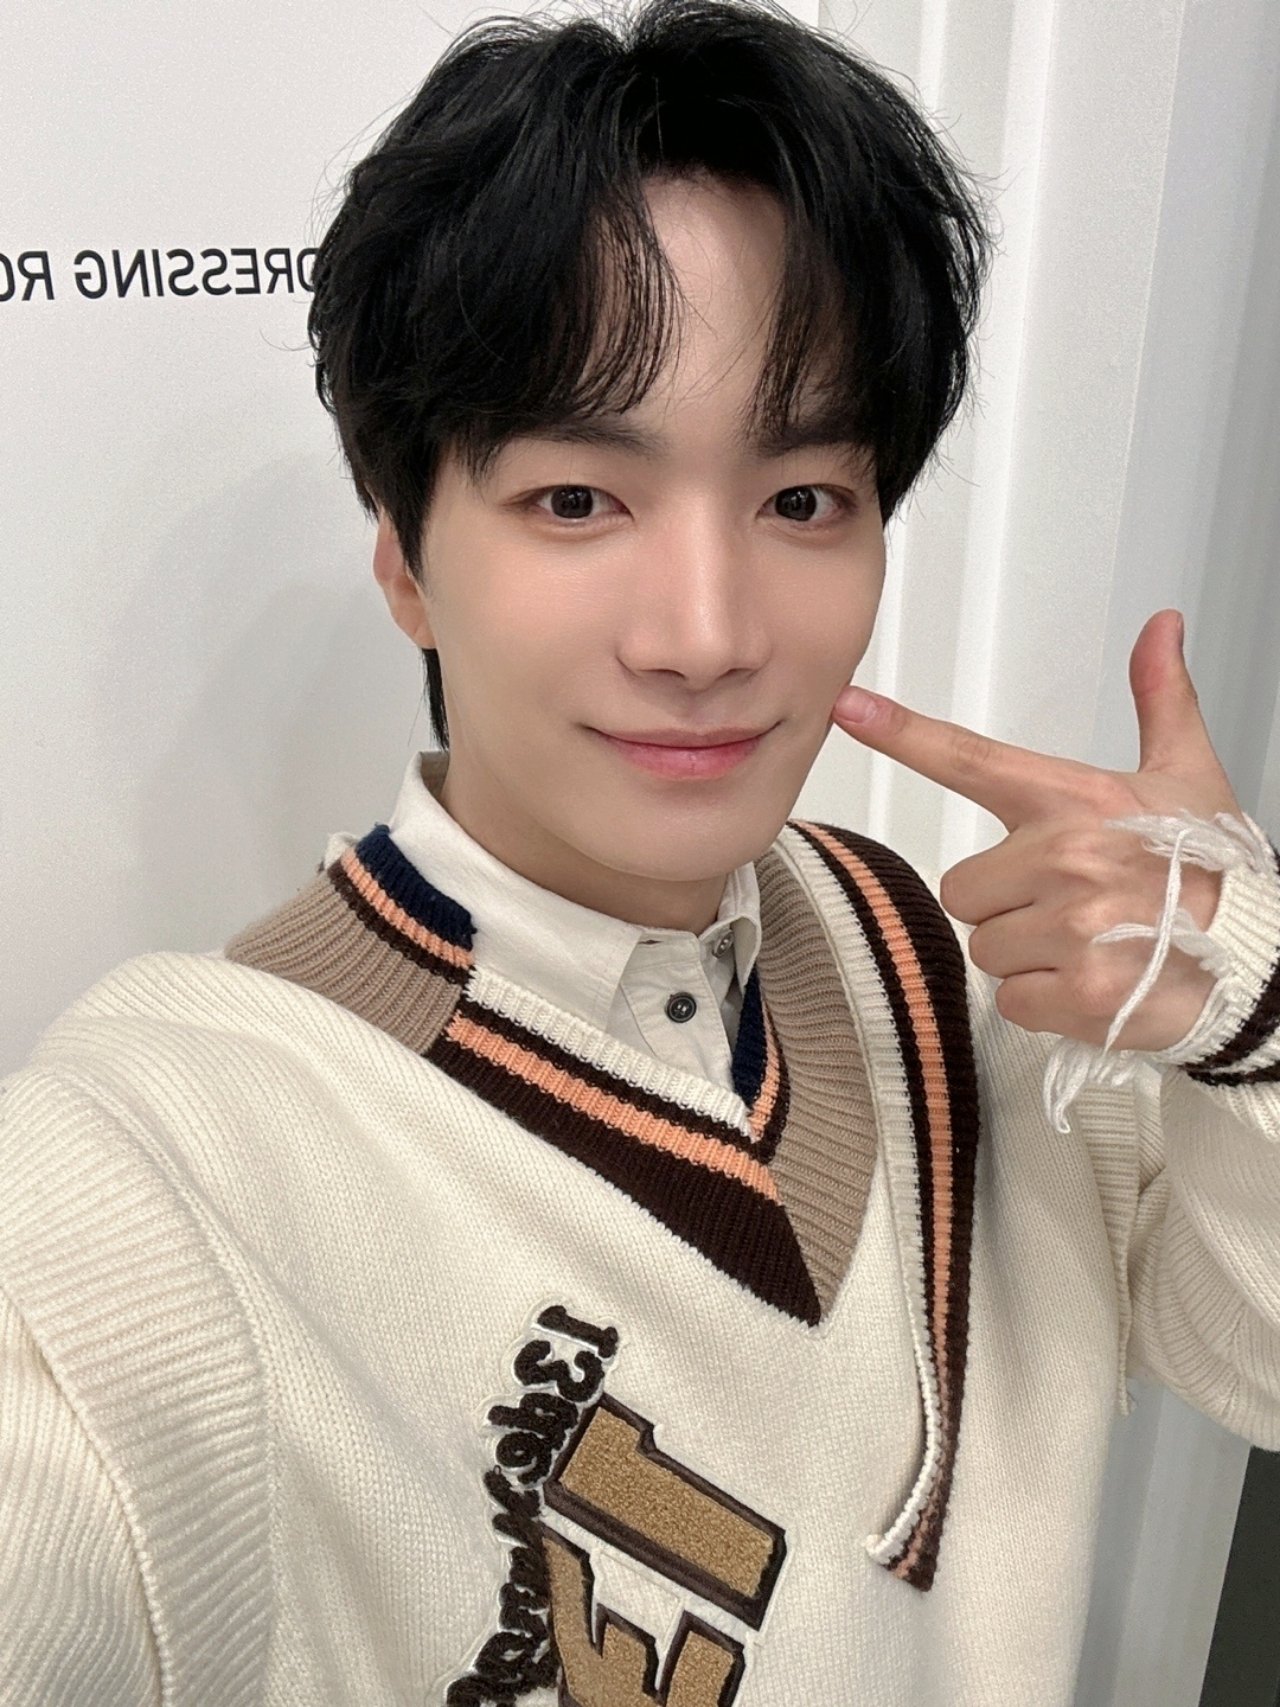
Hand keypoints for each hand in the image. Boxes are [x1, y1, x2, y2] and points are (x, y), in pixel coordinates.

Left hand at [829, 610, 1243, 1051]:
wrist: (1264, 959)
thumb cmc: (1216, 870)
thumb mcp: (1190, 777)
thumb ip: (1161, 700)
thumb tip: (1160, 627)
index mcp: (1077, 801)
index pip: (972, 759)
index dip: (903, 733)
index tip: (848, 708)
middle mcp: (1067, 858)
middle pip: (964, 887)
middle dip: (1007, 902)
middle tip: (1075, 904)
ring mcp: (1072, 927)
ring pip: (985, 945)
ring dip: (1026, 954)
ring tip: (1092, 942)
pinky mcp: (1076, 992)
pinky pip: (1010, 998)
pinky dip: (1046, 1002)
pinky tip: (1096, 981)